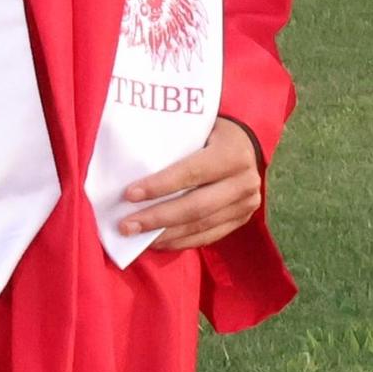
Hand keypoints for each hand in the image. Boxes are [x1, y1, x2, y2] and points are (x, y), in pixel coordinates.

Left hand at [121, 118, 262, 250]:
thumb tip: (130, 169)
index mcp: (233, 153)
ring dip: (164, 235)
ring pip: (200, 226)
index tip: (129, 194)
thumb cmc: (212, 132)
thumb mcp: (199, 128)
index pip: (192, 173)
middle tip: (126, 226)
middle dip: (157, 218)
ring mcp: (246, 204)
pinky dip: (180, 242)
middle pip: (195, 206)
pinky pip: (208, 237)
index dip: (159, 186)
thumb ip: (174, 146)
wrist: (246, 144)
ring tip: (135, 238)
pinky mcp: (242, 220)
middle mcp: (244, 181)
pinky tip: (157, 242)